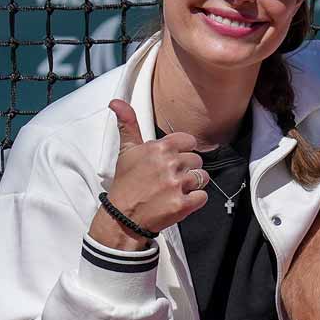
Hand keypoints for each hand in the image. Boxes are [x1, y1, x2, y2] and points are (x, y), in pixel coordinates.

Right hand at [92, 99, 207, 247]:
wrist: (123, 217)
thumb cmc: (126, 183)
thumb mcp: (126, 151)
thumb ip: (128, 124)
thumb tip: (117, 103)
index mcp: (159, 148)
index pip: (189, 141)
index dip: (183, 151)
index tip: (173, 160)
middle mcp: (170, 164)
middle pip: (197, 160)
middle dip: (187, 169)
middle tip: (170, 179)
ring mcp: (177, 185)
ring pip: (202, 177)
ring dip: (192, 184)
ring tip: (175, 190)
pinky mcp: (183, 204)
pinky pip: (203, 197)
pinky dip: (194, 201)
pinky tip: (179, 201)